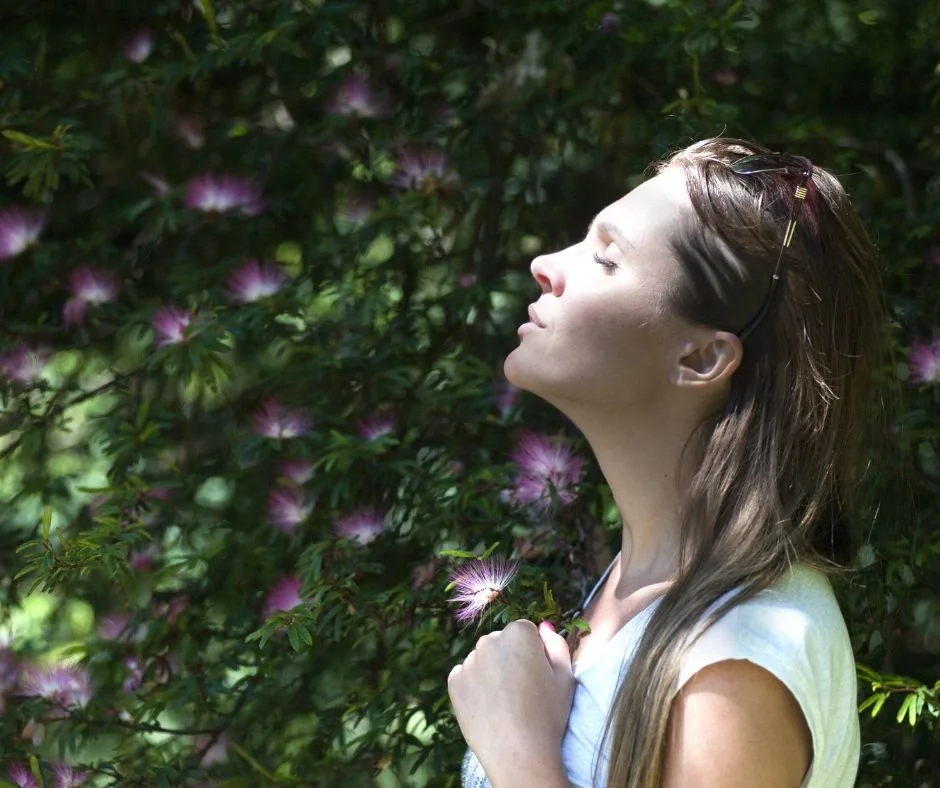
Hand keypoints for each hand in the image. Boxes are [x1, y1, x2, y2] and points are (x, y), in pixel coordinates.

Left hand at [448, 620, 574, 785]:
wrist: (518, 754)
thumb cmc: (548, 715)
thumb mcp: (565, 677)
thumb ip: (556, 645)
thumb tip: (544, 627)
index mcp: (518, 633)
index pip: (525, 631)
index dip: (534, 653)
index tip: (537, 675)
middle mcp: (489, 641)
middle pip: (501, 643)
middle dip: (510, 658)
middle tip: (522, 691)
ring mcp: (469, 661)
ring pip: (483, 659)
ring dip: (492, 672)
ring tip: (505, 703)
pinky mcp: (454, 681)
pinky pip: (466, 676)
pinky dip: (475, 686)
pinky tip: (489, 707)